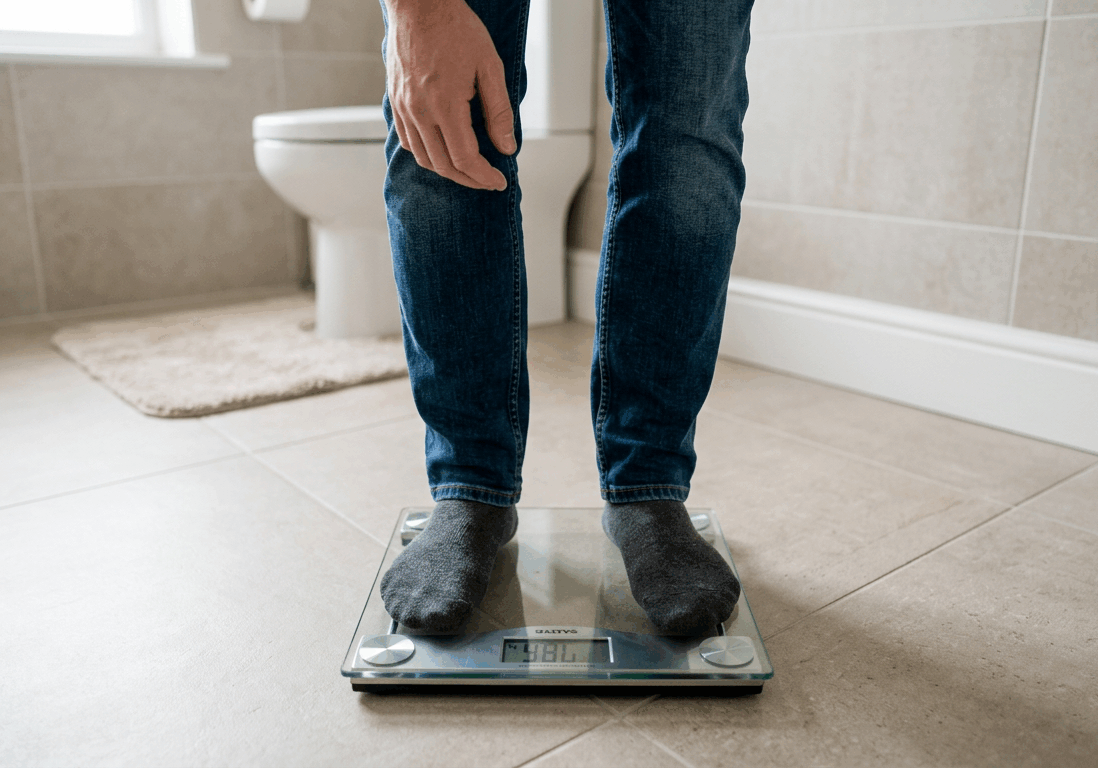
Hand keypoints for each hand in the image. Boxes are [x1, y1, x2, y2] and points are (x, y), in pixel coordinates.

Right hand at [384, 0, 515, 190]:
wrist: (419, 5)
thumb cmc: (456, 29)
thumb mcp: (490, 67)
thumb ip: (499, 111)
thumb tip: (506, 146)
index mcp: (445, 104)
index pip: (465, 158)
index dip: (483, 176)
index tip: (498, 181)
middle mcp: (420, 111)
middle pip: (443, 165)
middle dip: (469, 179)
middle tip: (487, 181)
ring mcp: (404, 108)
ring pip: (424, 158)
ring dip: (448, 171)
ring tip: (469, 171)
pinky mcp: (396, 102)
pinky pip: (409, 141)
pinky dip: (427, 155)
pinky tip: (443, 153)